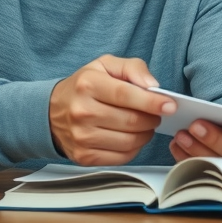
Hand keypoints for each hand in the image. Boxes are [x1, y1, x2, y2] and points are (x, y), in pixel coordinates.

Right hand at [49, 55, 175, 165]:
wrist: (51, 112)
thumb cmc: (85, 86)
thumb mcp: (105, 65)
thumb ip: (132, 68)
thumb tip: (153, 85)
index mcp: (88, 85)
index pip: (126, 95)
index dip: (152, 101)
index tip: (170, 105)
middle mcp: (82, 112)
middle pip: (131, 121)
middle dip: (152, 118)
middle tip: (157, 114)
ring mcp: (82, 137)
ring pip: (130, 141)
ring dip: (146, 134)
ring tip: (145, 124)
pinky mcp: (84, 156)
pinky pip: (122, 157)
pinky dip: (134, 148)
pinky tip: (131, 136)